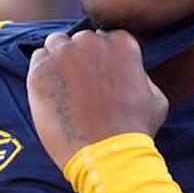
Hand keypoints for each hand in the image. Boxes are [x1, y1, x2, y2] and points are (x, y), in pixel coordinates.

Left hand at [27, 30, 168, 167]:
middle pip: (80, 39)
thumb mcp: (156, 97)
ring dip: (59, 59)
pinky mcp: (40, 70)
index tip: (100, 74)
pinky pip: (37, 59)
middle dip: (80, 57)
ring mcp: (63, 54)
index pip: (106, 38)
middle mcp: (91, 41)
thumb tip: (133, 73)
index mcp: (121, 42)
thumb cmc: (134, 129)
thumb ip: (141, 75)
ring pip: (56, 44)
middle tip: (82, 84)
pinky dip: (42, 72)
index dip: (102, 57)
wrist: (106, 154)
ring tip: (64, 86)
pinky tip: (51, 93)